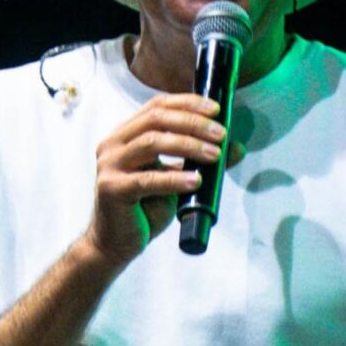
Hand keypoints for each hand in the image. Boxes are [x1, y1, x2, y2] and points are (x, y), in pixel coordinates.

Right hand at [86, 94, 224, 267]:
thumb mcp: (177, 179)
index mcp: (125, 135)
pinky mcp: (112, 189)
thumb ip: (200, 161)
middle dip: (192, 123)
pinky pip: (148, 180)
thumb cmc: (143, 209)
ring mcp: (110, 165)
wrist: (115, 243)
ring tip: (214, 155)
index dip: (187, 103)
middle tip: (220, 133)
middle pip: (156, 119)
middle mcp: (113, 144)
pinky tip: (196, 181)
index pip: (157, 106)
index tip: (215, 109)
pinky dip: (175, 178)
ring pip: (152, 142)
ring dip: (188, 146)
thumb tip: (236, 147)